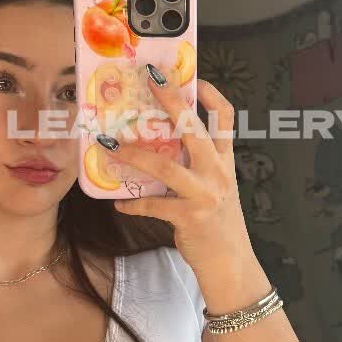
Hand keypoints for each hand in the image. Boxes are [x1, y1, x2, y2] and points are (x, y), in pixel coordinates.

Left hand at [112, 76, 254, 283]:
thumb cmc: (219, 223)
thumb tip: (166, 145)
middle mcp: (217, 172)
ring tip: (110, 145)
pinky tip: (119, 205)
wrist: (231, 263)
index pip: (226, 119)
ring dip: (135, 155)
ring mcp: (204, 194)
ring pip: (166, 166)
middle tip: (150, 81)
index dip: (212, 95)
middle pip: (194, 129)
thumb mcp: (217, 187)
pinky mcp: (189, 217)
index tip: (194, 78)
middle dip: (172, 102)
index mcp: (225, 161)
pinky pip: (153, 206)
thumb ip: (199, 166)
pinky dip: (134, 204)